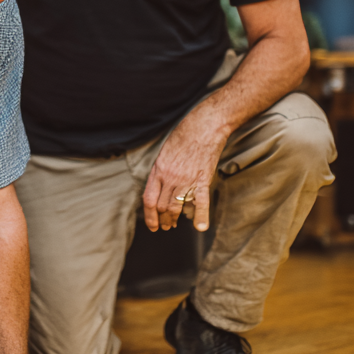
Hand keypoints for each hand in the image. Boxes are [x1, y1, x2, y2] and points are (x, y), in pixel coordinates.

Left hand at [143, 107, 228, 232]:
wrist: (205, 126)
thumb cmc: (184, 135)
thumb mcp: (165, 151)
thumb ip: (162, 169)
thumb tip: (159, 184)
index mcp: (158, 170)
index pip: (148, 199)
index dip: (149, 215)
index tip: (151, 224)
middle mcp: (170, 177)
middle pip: (161, 206)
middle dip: (161, 219)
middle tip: (164, 226)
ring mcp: (186, 179)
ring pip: (176, 206)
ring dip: (173, 219)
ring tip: (173, 225)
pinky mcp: (203, 179)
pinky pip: (201, 202)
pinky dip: (201, 216)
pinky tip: (201, 227)